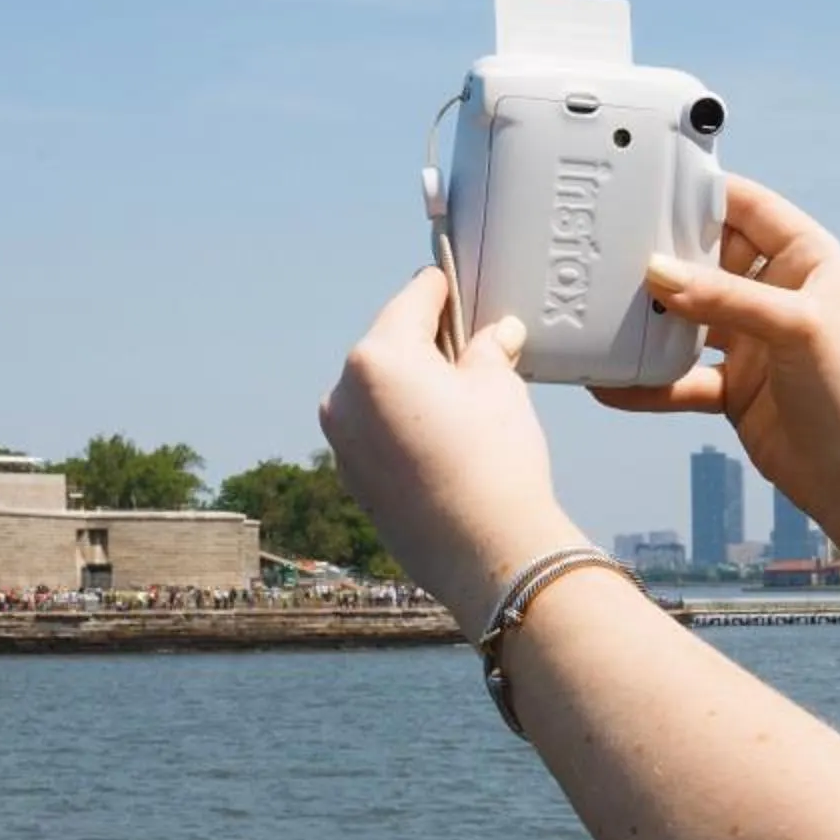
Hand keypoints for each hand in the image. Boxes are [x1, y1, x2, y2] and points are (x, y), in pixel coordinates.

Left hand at [320, 270, 575, 621]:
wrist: (486, 555)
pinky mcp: (349, 476)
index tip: (459, 284)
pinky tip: (442, 439)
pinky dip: (402, 421)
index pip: (414, 299)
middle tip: (473, 347)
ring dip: (412, 384)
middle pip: (390, 343)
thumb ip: (487, 349)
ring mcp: (341, 439)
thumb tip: (497, 332)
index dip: (444, 289)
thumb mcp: (499, 388)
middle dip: (428, 342)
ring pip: (379, 388)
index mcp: (378, 357)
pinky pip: (375, 429)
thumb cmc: (494, 461)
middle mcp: (344, 394)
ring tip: (462, 399)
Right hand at [595, 175, 839, 537]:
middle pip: (710, 259)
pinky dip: (650, 379)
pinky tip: (610, 382)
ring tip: (601, 307)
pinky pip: (682, 374)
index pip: (750, 209)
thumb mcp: (795, 329)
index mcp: (809, 262)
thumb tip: (658, 272)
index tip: (651, 183)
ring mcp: (754, 341)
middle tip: (611, 244)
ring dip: (652, 316)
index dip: (705, 194)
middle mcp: (779, 295)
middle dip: (665, 254)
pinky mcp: (734, 386)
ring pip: (690, 316)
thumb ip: (727, 298)